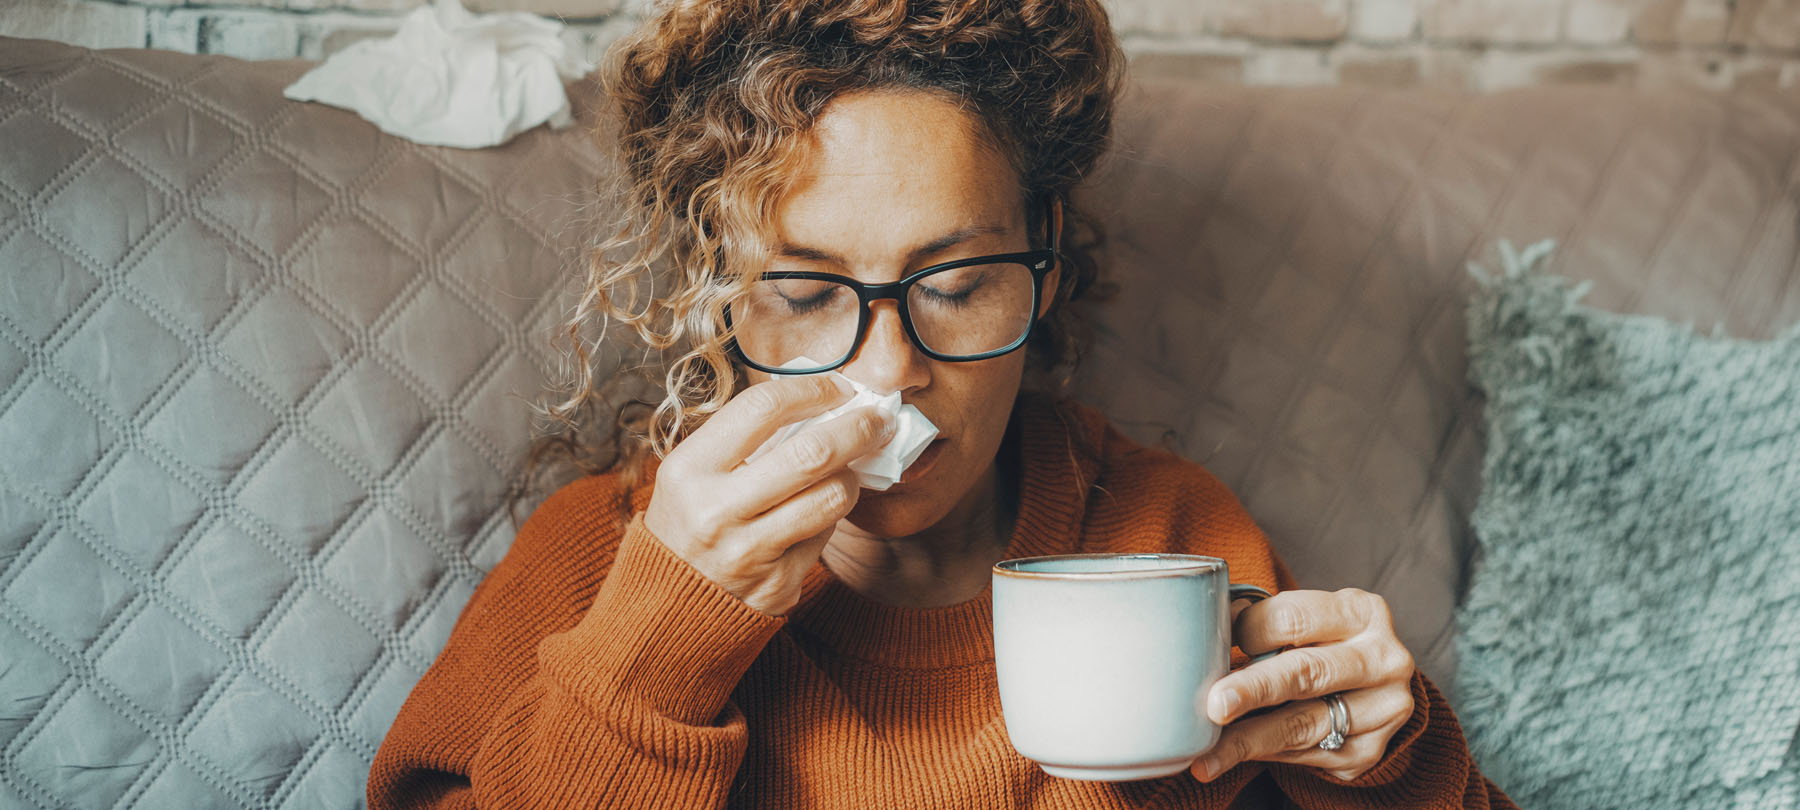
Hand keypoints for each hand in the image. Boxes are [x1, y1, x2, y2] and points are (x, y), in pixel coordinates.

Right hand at [643, 374, 894, 615]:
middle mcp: (716, 511)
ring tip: (848, 468)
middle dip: (860, 427)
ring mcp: (749, 553)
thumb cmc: (688, 520)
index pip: (763, 408)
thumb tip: (822, 401)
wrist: (667, 604)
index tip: (839, 388)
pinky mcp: (777, 585)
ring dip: (852, 475)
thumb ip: (746, 437)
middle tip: (878, 418)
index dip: (813, 389)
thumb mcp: (693, 472)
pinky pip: (825, 536)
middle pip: (813, 453)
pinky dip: (829, 516)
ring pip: (833, 496)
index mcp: (689, 470)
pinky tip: (818, 512)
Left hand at [1191, 588, 1415, 782]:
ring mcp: (1383, 708)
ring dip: (1248, 741)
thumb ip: (1263, 624)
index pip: (1294, 618)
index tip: (1210, 646)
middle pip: (1307, 673)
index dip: (1247, 632)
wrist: (1369, 687)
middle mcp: (1383, 659)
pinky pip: (1309, 757)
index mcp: (1361, 612)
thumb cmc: (1321, 645)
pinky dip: (1267, 756)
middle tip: (1215, 706)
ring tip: (1207, 754)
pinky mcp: (1372, 750)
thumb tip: (1210, 636)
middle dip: (1255, 690)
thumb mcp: (1304, 621)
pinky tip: (1234, 758)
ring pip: (1305, 726)